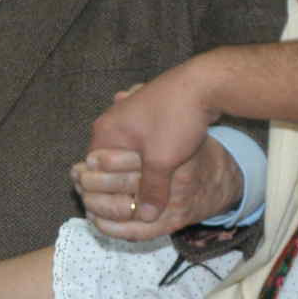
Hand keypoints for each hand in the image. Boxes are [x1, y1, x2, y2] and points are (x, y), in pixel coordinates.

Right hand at [87, 63, 221, 229]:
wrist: (203, 82)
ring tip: (153, 187)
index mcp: (107, 131)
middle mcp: (113, 121)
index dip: (107, 192)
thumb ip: (152, 189)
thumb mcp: (163, 161)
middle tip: (137, 201)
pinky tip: (164, 167)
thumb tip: (147, 216)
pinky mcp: (148, 112)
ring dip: (138, 169)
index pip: (94, 170)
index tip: (122, 207)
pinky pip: (141, 141)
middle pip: (109, 161)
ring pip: (128, 152)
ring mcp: (131, 114)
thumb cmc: (176, 116)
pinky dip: (149, 156)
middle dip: (123, 181)